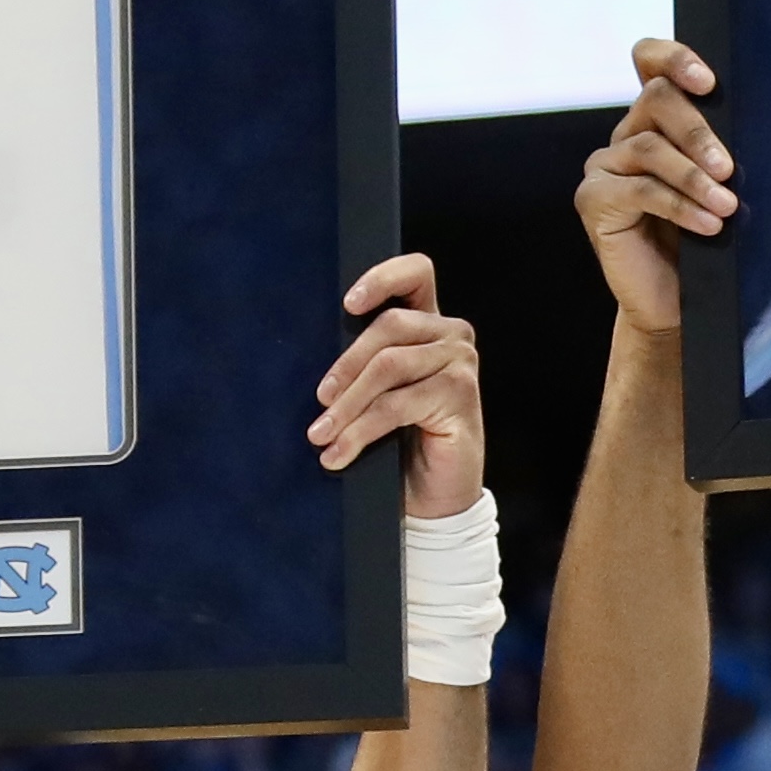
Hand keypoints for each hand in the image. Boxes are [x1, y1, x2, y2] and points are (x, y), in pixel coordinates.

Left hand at [306, 250, 487, 512]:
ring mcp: (460, 364)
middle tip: (320, 401)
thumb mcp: (378, 393)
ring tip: (321, 435)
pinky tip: (338, 452)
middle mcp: (451, 335)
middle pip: (389, 326)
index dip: (382, 277)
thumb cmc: (403, 442)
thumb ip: (363, 363)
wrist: (435, 497)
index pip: (416, 273)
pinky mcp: (460, 396)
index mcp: (429, 324)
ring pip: (388, 366)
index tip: (347, 304)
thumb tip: (310, 355)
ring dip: (347, 405)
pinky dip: (360, 431)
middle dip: (346, 365)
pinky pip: (395, 405)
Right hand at [579, 42, 732, 331]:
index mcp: (658, 120)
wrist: (677, 305)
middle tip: (729, 168)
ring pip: (649, 146)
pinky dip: (679, 205)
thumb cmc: (707, 245)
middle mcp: (627, 135)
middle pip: (656, 100)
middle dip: (697, 130)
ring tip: (726, 206)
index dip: (675, 58)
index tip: (708, 81)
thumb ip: (723, 152)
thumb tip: (758, 122)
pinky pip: (640, 189)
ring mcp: (605, 165)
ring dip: (693, 177)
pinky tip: (708, 226)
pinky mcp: (594, 199)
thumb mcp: (721, 188)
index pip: (651, 63)